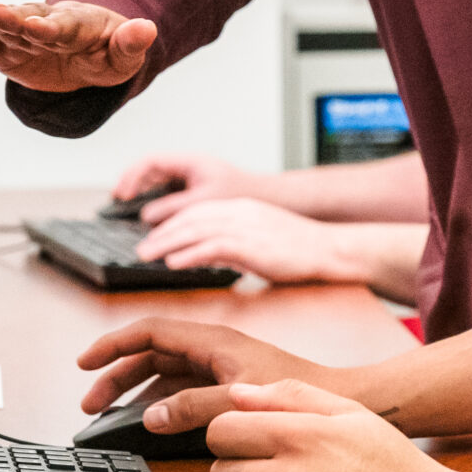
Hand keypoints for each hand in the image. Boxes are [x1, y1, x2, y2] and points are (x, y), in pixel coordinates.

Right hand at [0, 0, 156, 92]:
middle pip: (28, 22)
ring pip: (4, 27)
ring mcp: (24, 35)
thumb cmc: (107, 52)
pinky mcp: (6, 49)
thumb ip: (132, 43)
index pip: (63, 27)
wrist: (87, 53)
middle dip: (12, 18)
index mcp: (78, 26)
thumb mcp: (124, 54)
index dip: (50, 28)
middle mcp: (47, 24)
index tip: (35, 26)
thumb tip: (148, 28)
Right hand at [76, 318, 347, 434]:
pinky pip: (180, 391)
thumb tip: (149, 416)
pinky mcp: (228, 389)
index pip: (150, 332)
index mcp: (213, 341)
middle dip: (116, 374)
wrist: (339, 401)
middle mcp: (213, 350)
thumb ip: (192, 407)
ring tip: (107, 416)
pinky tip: (146, 424)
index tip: (86, 363)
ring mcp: (220, 368)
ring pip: (163, 374)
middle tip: (89, 403)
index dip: (114, 345)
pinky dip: (157, 404)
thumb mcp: (238, 400)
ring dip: (133, 392)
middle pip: (150, 355)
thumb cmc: (297, 394)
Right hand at [110, 151, 263, 213]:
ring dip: (140, 194)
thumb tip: (146, 215)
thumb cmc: (240, 193)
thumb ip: (175, 207)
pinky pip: (165, 194)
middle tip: (116, 201)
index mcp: (190, 161)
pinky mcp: (191, 191)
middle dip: (131, 184)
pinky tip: (147, 218)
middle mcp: (186, 167)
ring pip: (156, 183)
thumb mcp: (204, 201)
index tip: (122, 194)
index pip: (152, 161)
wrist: (263, 197)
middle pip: (150, 171)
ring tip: (125, 209)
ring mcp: (188, 178)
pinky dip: (154, 204)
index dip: (132, 176)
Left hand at [135, 198, 352, 281]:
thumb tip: (213, 255)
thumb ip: (238, 241)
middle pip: (191, 217)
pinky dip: (189, 255)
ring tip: (146, 255)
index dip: (174, 222)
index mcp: (244, 207)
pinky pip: (212, 247)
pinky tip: (173, 263)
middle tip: (141, 247)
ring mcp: (246, 227)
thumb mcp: (265, 236)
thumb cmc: (302, 249)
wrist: (331, 248)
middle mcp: (241, 212)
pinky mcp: (252, 246)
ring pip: (195, 230)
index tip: (156, 235)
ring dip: (167, 244)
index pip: (199, 209)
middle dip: (163, 232)